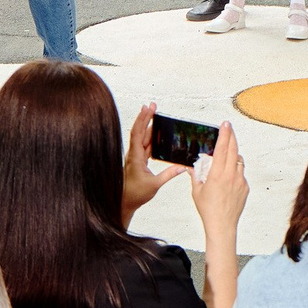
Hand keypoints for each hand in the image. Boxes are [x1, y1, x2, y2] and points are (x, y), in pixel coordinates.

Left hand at [122, 103, 188, 218]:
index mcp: (135, 157)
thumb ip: (169, 174)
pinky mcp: (138, 161)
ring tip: (155, 114)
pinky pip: (144, 145)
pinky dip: (150, 137)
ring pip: (142, 137)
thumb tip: (182, 167)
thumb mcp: (155, 185)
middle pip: (139, 131)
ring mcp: (135, 157)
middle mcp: (134, 154)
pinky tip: (155, 133)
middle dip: (146, 117)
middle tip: (152, 105)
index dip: (142, 120)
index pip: (138, 134)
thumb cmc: (136, 194)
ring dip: (147, 125)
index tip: (148, 108)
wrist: (125, 202)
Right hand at [188, 124, 248, 235]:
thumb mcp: (197, 190)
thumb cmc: (208, 210)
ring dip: (234, 155)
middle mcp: (231, 175)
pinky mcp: (245, 188)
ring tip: (226, 155)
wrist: (222, 226)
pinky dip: (236, 170)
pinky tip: (228, 177)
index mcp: (217, 174)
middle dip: (232, 137)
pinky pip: (241, 174)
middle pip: (234, 149)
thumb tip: (191, 166)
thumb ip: (195, 175)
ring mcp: (240, 181)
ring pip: (239, 161)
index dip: (224, 134)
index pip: (222, 148)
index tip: (225, 124)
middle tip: (229, 128)